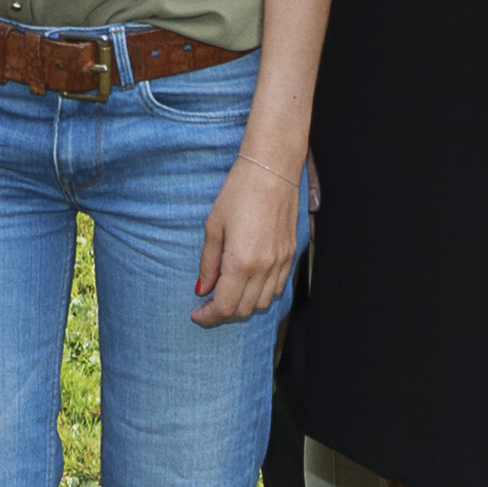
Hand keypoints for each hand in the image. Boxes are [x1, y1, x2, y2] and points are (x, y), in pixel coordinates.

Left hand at [191, 141, 308, 327]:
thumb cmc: (239, 192)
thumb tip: (202, 288)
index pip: (226, 306)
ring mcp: (281, 262)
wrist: (272, 170)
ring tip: (228, 292)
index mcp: (242, 262)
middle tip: (208, 304)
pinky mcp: (291, 254)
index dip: (209, 316)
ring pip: (263, 302)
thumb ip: (208, 262)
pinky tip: (248, 282)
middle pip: (244, 309)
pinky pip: (278, 287)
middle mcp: (265, 267)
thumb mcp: (214, 226)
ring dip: (244, 304)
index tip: (197, 314)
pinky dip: (262, 293)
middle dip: (223, 312)